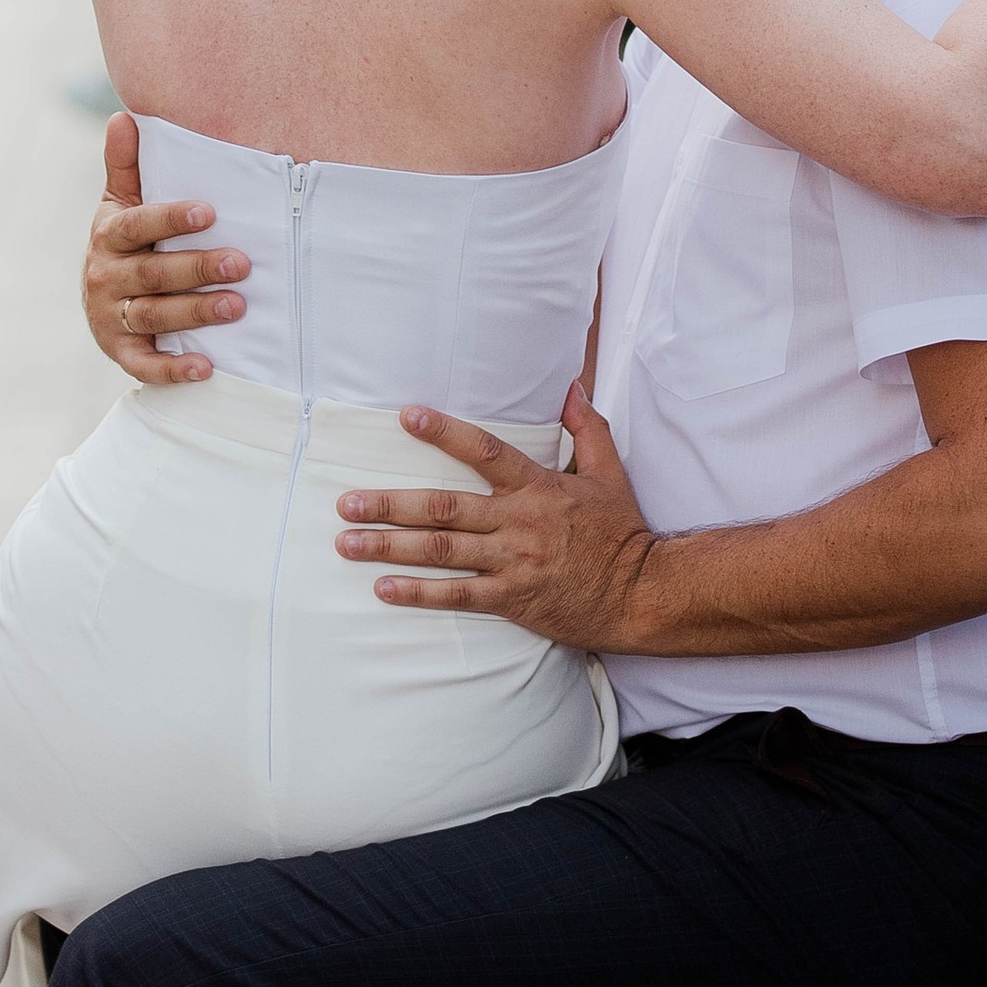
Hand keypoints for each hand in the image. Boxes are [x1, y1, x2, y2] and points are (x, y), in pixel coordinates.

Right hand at [82, 111, 250, 383]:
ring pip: (154, 316)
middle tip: (242, 263)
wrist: (100, 301)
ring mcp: (110, 318)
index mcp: (108, 235)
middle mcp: (104, 277)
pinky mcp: (120, 353)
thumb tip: (124, 116)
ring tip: (238, 307)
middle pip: (152, 274)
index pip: (137, 225)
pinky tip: (206, 367)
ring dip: (195, 312)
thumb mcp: (120, 204)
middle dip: (198, 268)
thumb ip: (125, 165)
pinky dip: (172, 369)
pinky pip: (144, 365)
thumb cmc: (126, 243)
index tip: (208, 212)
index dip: (170, 218)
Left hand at [334, 385, 658, 646]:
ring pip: (440, 551)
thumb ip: (587, 428)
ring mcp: (512, 563)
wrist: (641, 594)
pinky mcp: (511, 600)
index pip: (484, 451)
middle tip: (345, 501)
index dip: (444, 432)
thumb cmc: (621, 532)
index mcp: (537, 487)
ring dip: (389, 547)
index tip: (406, 416)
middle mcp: (518, 522)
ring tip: (346, 542)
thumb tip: (573, 385)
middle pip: (444, 508)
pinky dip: (418, 593)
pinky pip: (457, 596)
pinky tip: (383, 589)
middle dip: (390, 504)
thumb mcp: (609, 472)